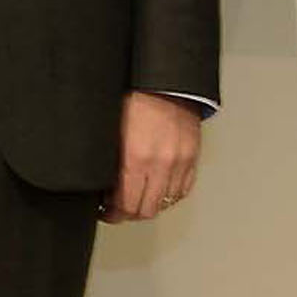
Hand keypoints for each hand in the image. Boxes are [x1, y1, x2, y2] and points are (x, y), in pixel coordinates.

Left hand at [100, 92, 202, 224]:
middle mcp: (160, 164)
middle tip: (119, 210)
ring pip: (166, 203)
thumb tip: (104, 185)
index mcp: (136, 158)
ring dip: (150, 205)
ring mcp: (179, 162)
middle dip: (130, 214)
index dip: (114, 214)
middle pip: (147, 209)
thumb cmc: (134, 99)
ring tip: (138, 199)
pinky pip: (183, 190)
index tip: (107, 212)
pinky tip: (158, 190)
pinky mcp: (192, 158)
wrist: (164, 82)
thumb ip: (110, 162)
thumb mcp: (112, 132)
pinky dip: (170, 195)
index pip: (126, 204)